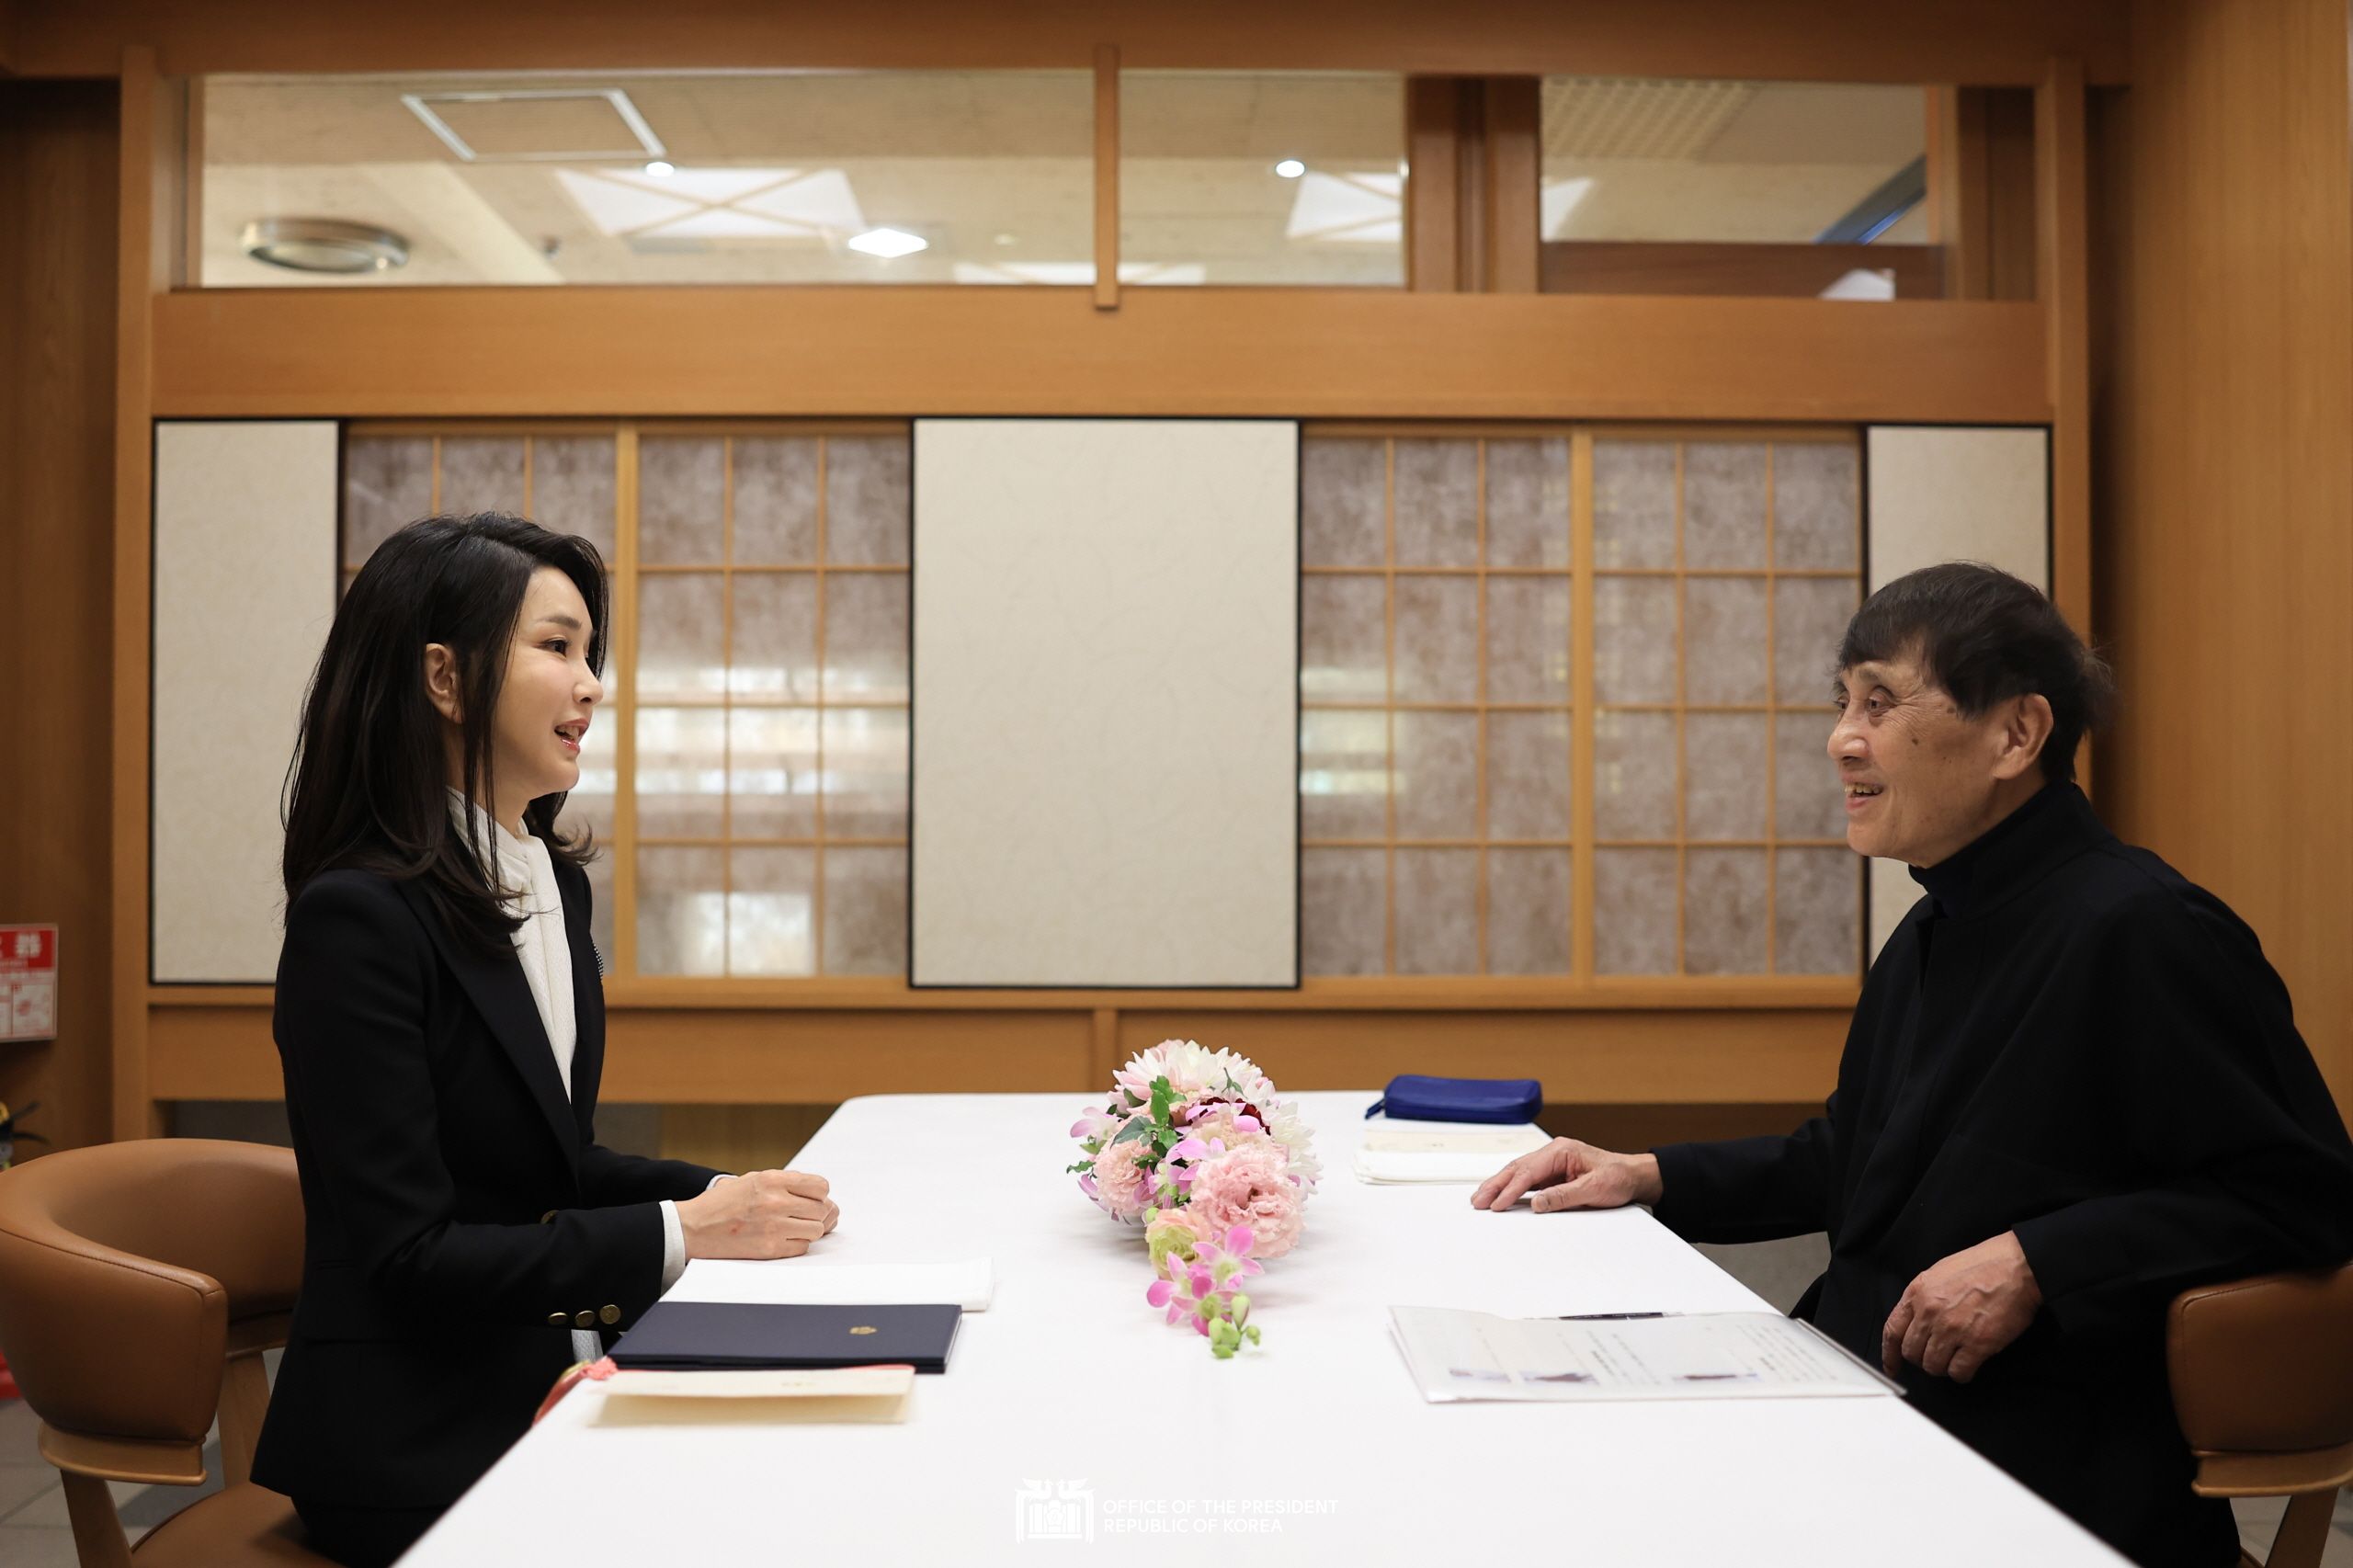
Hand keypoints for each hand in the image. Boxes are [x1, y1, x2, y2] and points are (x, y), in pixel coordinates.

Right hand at [677, 1169, 838, 1260]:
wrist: (694, 1228)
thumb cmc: (722, 1203)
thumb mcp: (752, 1180)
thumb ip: (784, 1182)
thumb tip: (818, 1192)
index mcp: (771, 1180)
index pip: (820, 1186)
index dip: (820, 1194)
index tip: (812, 1199)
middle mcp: (775, 1201)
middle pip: (821, 1209)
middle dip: (818, 1213)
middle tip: (805, 1216)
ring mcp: (773, 1226)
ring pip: (816, 1230)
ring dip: (809, 1230)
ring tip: (795, 1227)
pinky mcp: (769, 1249)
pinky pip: (802, 1247)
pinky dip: (797, 1244)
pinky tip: (784, 1238)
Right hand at [1471, 1138, 1662, 1213]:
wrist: (1634, 1176)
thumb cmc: (1618, 1177)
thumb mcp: (1594, 1189)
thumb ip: (1564, 1196)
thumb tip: (1536, 1204)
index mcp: (1562, 1151)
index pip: (1529, 1171)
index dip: (1510, 1189)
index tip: (1497, 1204)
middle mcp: (1553, 1153)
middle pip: (1517, 1169)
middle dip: (1495, 1185)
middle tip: (1478, 1200)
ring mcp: (1552, 1163)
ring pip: (1519, 1173)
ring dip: (1500, 1186)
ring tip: (1482, 1199)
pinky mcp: (1553, 1173)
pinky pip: (1528, 1180)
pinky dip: (1512, 1188)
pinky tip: (1501, 1196)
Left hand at [1881, 1231, 2041, 1382]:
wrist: (2017, 1267)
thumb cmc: (1983, 1266)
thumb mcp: (1939, 1273)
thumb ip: (1922, 1298)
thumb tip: (1916, 1321)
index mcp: (1918, 1292)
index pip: (1892, 1331)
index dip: (1889, 1354)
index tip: (1892, 1367)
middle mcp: (1930, 1312)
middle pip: (1912, 1353)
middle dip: (1923, 1358)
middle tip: (1938, 1355)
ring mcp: (1953, 1329)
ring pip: (1933, 1366)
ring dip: (1943, 1367)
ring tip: (1956, 1356)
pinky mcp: (1977, 1343)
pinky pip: (1958, 1372)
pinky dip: (1962, 1373)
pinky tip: (1970, 1364)